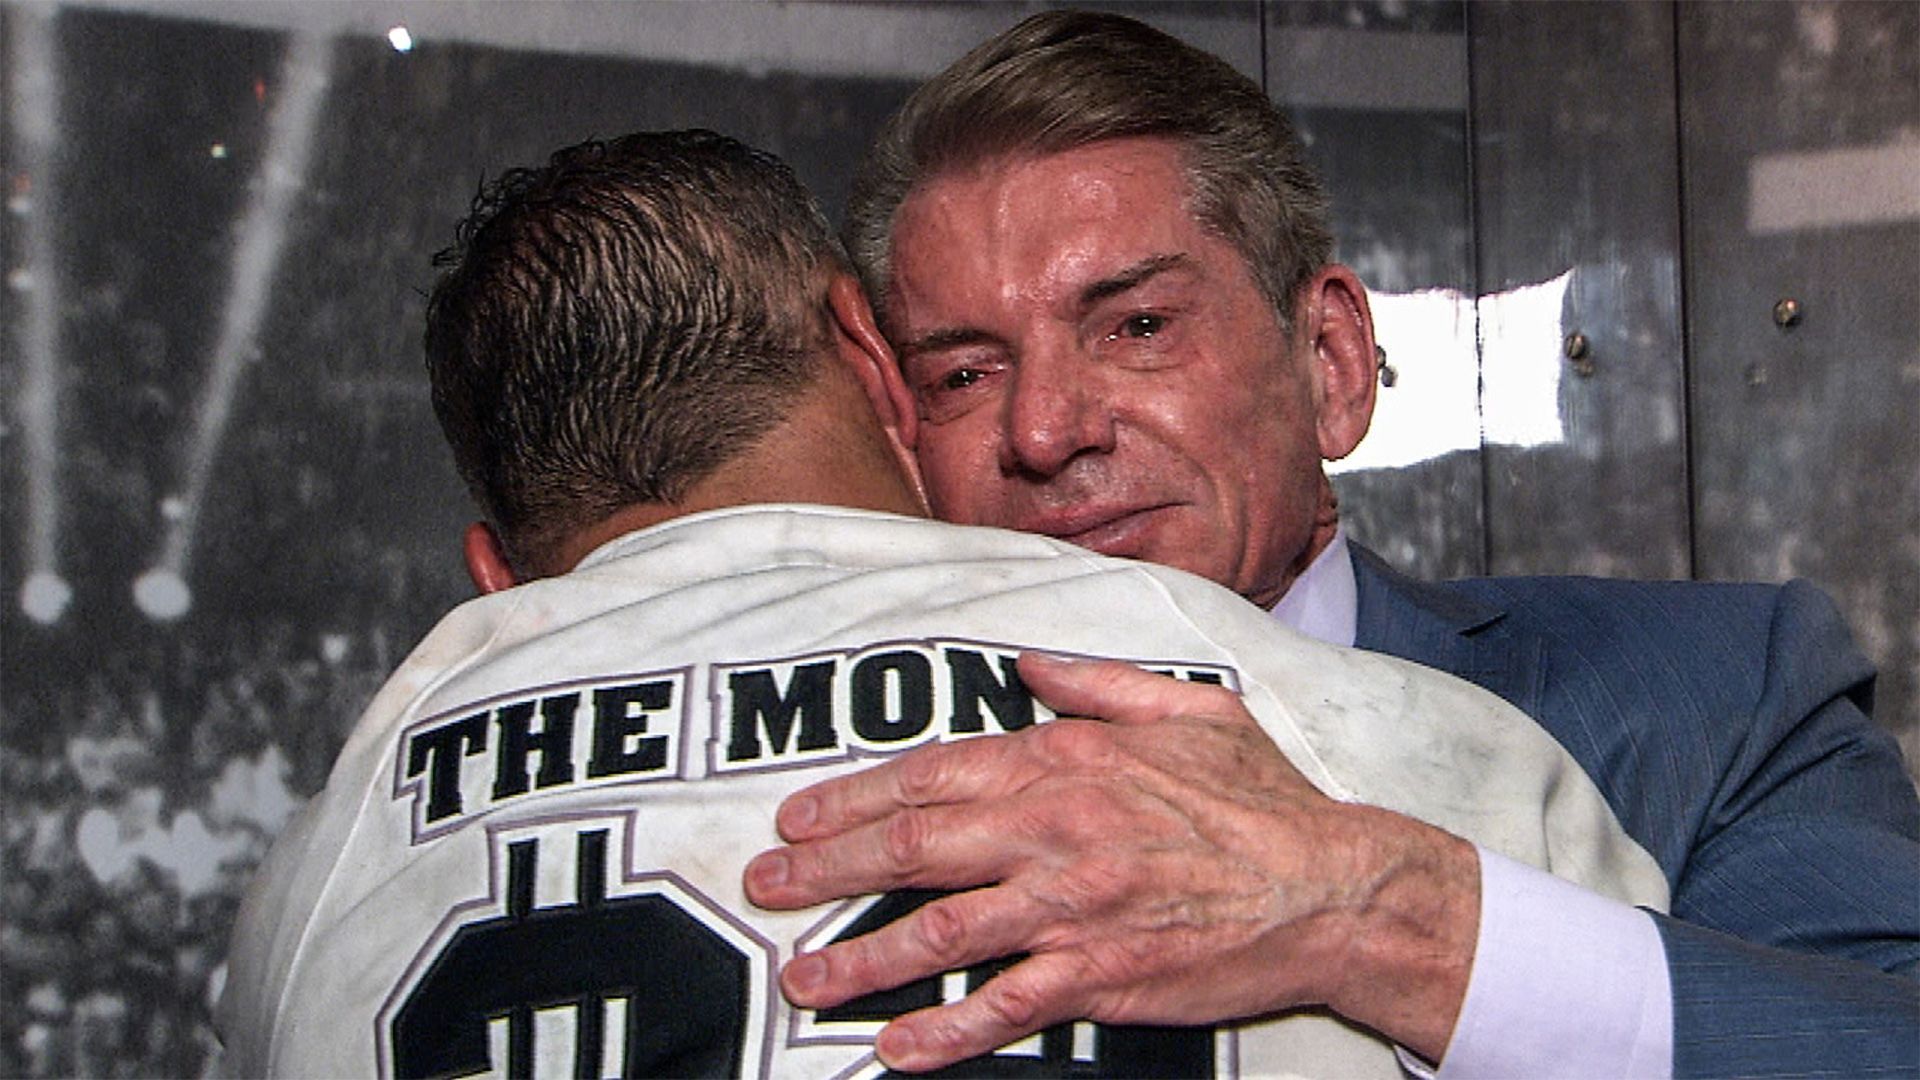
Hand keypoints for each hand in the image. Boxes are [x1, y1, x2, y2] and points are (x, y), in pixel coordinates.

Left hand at [742, 653, 1480, 1070]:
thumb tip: (1026, 663)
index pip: (934, 774)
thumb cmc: (1259, 799)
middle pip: (915, 847)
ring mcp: (1074, 906)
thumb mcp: (1187, 709)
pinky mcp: (1101, 974)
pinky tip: (893, 1049)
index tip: (798, 817)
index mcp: (1068, 760)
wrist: (1331, 886)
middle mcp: (1056, 829)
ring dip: (859, 958)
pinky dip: (944, 1032)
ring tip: (801, 977)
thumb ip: (1096, 684)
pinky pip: (1005, 1006)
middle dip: (827, 869)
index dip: (855, 798)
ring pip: (941, 932)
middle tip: (765, 886)